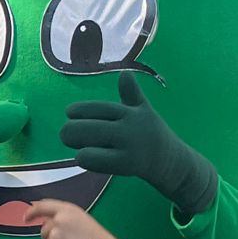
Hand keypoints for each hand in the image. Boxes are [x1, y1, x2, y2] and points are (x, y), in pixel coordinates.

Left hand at [61, 71, 217, 215]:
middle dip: (72, 130)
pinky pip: (96, 160)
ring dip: (78, 146)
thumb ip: (132, 95)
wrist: (172, 162)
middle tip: (65, 134)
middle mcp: (130, 127)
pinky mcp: (127, 165)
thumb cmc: (152, 134)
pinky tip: (84, 158)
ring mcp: (129, 147)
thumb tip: (125, 73)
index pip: (100, 108)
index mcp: (132, 112)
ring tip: (76, 147)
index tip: (69, 112)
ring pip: (90, 146)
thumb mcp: (144, 111)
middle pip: (91, 128)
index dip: (81, 109)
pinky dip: (85, 158)